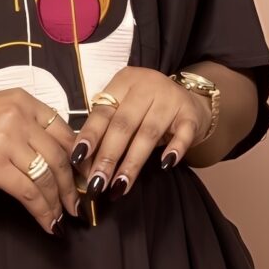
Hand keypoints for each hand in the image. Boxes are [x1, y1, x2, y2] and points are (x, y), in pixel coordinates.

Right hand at [0, 96, 83, 234]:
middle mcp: (18, 117)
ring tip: (63, 217)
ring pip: (47, 176)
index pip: (64, 131)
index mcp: (22, 100)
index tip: (84, 178)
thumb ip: (27, 126)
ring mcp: (6, 141)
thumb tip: (59, 156)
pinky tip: (48, 223)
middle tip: (78, 204)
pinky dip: (43, 211)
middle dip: (72, 185)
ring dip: (59, 202)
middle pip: (59, 156)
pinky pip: (29, 192)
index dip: (79, 159)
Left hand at [70, 67, 213, 202]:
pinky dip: (175, 149)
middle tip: (97, 183)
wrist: (187, 100)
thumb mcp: (124, 108)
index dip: (90, 136)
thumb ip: (107, 128)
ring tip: (120, 185)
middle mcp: (147, 86)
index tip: (78, 160)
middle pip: (123, 125)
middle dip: (108, 157)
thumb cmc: (146, 109)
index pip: (103, 112)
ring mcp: (170, 98)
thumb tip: (84, 164)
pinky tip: (165, 165)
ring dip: (133, 162)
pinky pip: (183, 133)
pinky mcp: (190, 113)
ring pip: (148, 133)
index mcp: (123, 82)